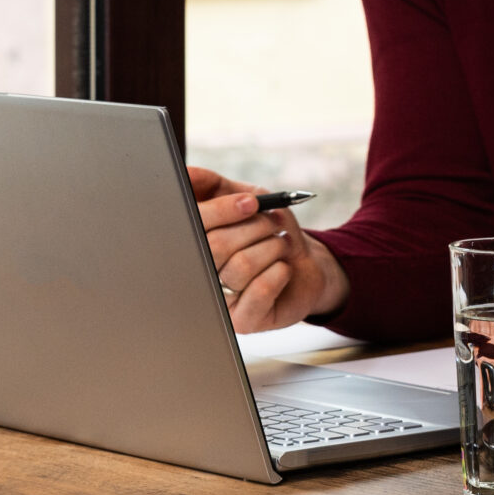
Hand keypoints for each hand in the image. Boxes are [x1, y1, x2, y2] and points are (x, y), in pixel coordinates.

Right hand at [191, 166, 348, 330]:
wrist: (306, 265)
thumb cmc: (271, 232)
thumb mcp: (246, 197)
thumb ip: (214, 184)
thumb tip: (187, 173)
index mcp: (196, 244)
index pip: (194, 225)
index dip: (223, 210)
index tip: (251, 202)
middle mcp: (202, 274)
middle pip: (215, 245)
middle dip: (254, 227)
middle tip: (273, 224)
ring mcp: (219, 301)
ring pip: (239, 267)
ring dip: (271, 249)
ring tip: (280, 246)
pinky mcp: (242, 321)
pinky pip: (259, 291)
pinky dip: (279, 273)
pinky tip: (283, 270)